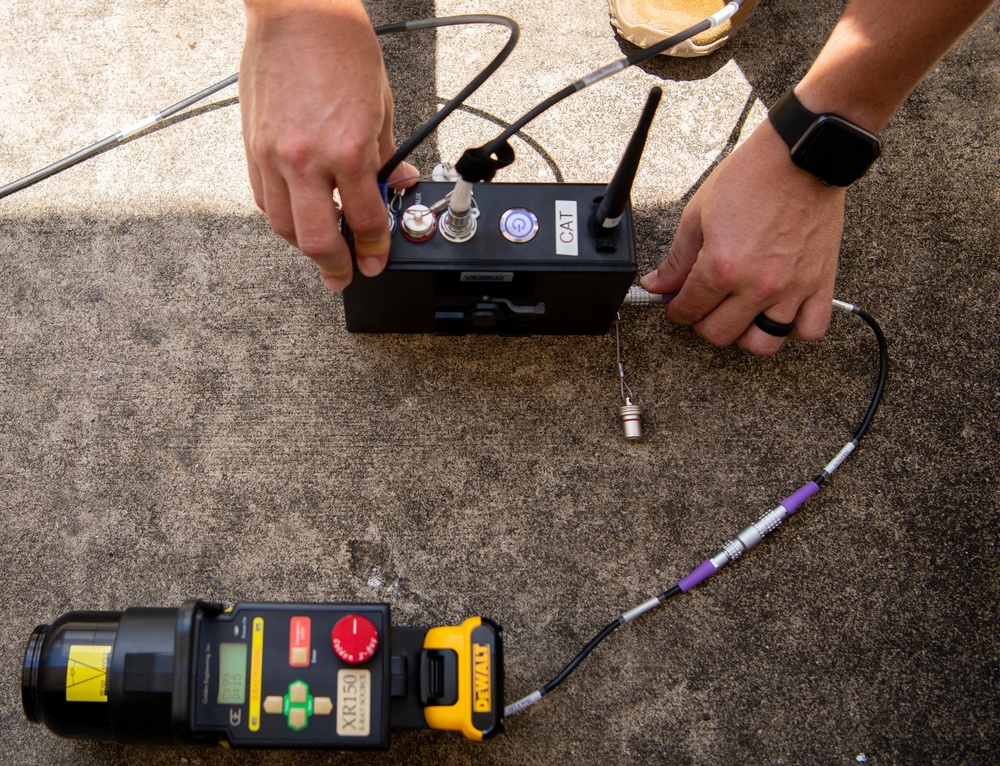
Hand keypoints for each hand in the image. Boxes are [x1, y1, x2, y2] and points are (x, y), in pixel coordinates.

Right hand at [240, 0, 416, 289]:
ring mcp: (273, 155)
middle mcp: (307, 159)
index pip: (365, 221)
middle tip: (344, 276)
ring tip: (322, 248)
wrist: (298, 11)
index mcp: (349, 151)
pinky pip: (263, 198)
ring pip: (283, 225)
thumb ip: (389, 155)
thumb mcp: (383, 105)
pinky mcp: (252, 146)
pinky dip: (282, 215)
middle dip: (334, 266)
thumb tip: (399, 182)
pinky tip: (298, 214)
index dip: (374, 250)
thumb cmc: (341, 48)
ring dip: (304, 245)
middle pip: (316, 240)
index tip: (375, 261)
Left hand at [641, 119, 846, 354]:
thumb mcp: (698, 213)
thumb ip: (677, 258)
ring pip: (763, 343)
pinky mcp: (820, 282)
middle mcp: (757, 285)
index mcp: (722, 267)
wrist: (801, 156)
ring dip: (746, 334)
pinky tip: (779, 313)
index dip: (675, 309)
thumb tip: (658, 284)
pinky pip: (810, 330)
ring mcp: (791, 288)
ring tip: (740, 314)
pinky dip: (793, 330)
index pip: (688, 310)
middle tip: (704, 305)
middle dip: (703, 323)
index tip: (677, 303)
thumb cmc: (752, 176)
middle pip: (720, 334)